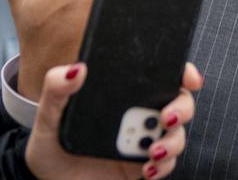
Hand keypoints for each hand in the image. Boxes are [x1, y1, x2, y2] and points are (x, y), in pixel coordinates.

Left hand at [25, 61, 203, 178]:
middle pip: (179, 102)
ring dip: (173, 141)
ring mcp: (144, 140)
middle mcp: (140, 114)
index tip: (189, 78)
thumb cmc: (52, 144)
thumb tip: (76, 68)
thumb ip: (57, 89)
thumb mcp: (48, 116)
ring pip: (177, 134)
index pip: (160, 76)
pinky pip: (167, 164)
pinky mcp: (143, 166)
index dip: (183, 72)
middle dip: (183, 108)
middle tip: (168, 117)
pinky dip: (164, 166)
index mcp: (124, 94)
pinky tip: (148, 168)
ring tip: (153, 151)